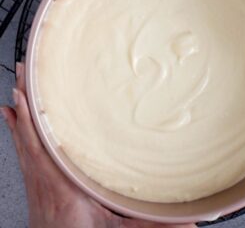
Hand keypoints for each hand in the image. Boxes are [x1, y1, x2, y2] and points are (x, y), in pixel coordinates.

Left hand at [0, 63, 194, 227]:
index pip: (42, 146)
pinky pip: (22, 148)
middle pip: (28, 132)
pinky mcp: (35, 180)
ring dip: (19, 110)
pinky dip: (15, 128)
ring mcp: (36, 179)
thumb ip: (151, 224)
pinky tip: (10, 115)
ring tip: (18, 84)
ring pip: (23, 137)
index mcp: (63, 186)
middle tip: (25, 72)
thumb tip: (187, 223)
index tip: (27, 95)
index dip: (31, 120)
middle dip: (25, 99)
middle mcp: (44, 178)